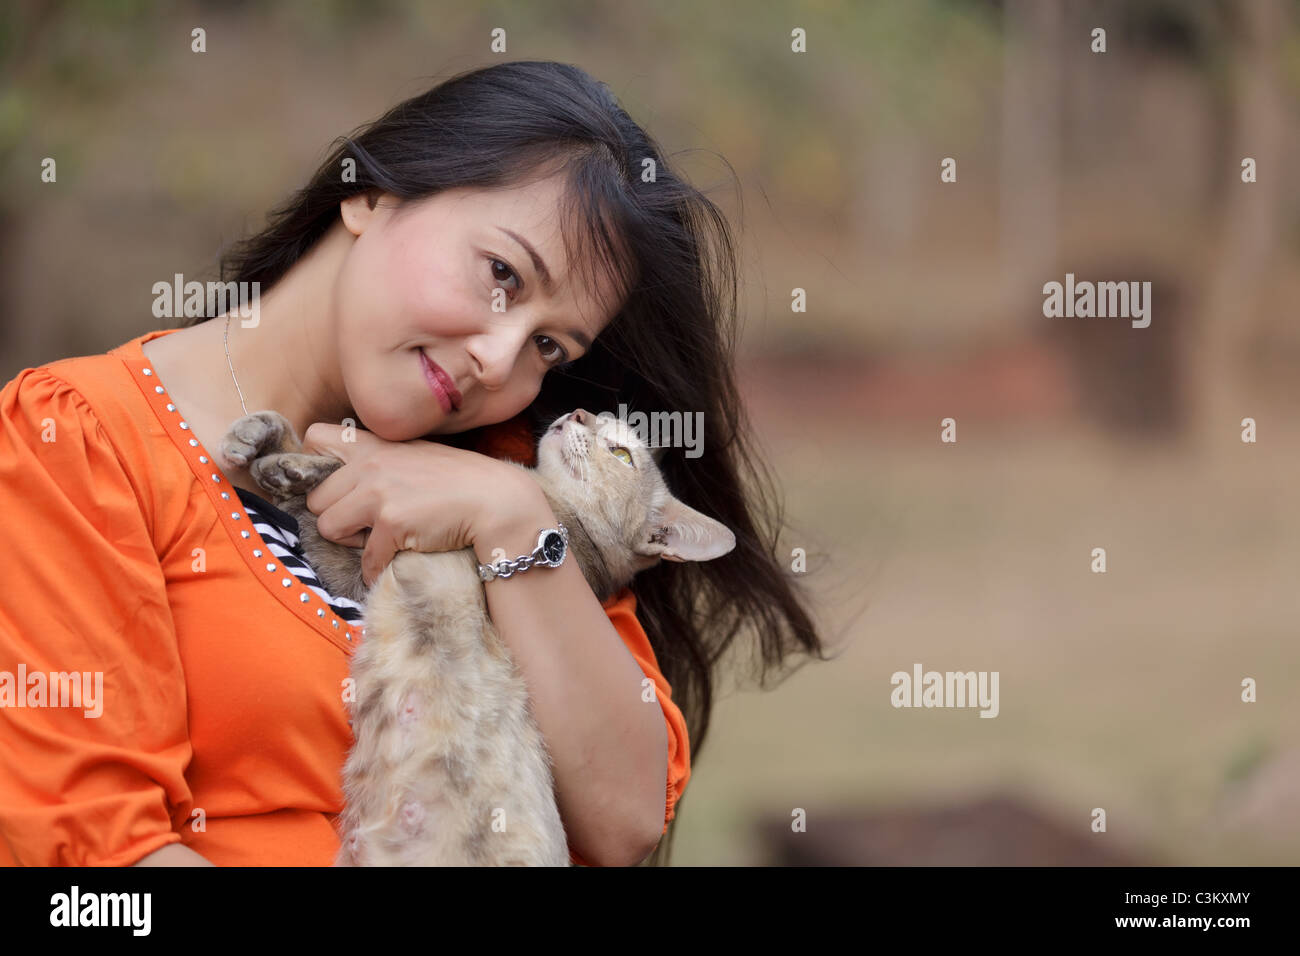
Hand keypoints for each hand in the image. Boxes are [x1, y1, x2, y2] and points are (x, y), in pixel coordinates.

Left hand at [300, 422, 543, 587]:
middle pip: (315, 499)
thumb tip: (346, 483)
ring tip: (379, 538)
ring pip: (328, 528)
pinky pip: (365, 560)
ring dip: (351, 541)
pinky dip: (378, 568)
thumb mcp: (414, 454)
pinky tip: (397, 557)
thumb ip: (379, 461)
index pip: (315, 437)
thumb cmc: (458, 479)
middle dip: (337, 516)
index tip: (336, 487)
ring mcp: (379, 494)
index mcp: (374, 444)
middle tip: (364, 523)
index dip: (317, 467)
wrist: (494, 499)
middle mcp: (370, 464)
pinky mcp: (392, 524)